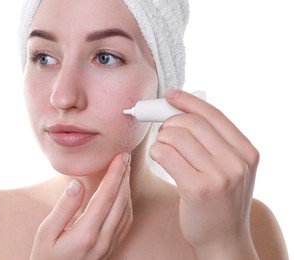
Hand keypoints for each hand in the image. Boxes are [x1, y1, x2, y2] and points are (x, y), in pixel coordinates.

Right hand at [30, 152, 131, 259]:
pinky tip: (123, 194)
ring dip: (127, 188)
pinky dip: (127, 204)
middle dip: (124, 176)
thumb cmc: (45, 258)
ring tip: (124, 170)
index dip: (115, 173)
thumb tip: (77, 183)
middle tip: (125, 156)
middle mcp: (102, 240)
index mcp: (86, 233)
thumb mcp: (46, 232)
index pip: (106, 197)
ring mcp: (108, 246)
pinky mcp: (109, 249)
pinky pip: (125, 223)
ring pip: (126, 211)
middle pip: (120, 201)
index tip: (120, 156)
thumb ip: (64, 207)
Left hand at [150, 90, 258, 258]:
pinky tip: (159, 159)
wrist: (224, 240)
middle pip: (191, 123)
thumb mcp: (230, 169)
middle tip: (163, 131)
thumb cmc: (221, 201)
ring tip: (164, 150)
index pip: (213, 114)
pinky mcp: (197, 188)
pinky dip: (156, 152)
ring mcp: (219, 176)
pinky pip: (166, 154)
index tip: (170, 95)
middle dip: (170, 122)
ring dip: (162, 140)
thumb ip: (215, 143)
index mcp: (246, 152)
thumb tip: (183, 112)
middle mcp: (236, 162)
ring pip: (175, 137)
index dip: (188, 101)